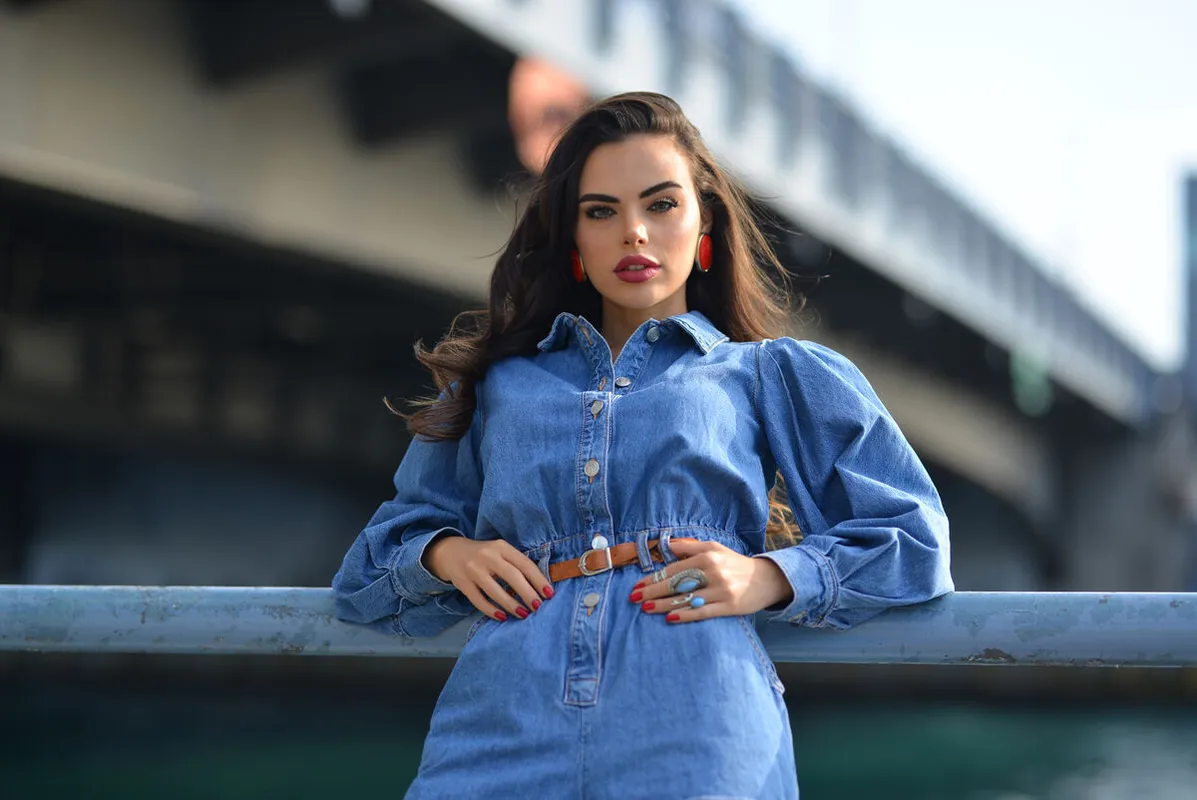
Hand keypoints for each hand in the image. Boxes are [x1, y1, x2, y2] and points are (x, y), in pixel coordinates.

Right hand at [424, 535, 553, 621]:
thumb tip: (539, 586)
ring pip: (495, 591)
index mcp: (501, 547)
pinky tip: (503, 616)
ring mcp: (473, 570)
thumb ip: (516, 563)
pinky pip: (479, 601)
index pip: (524, 564)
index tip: (549, 594)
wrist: (451, 552)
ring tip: (524, 614)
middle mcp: (487, 556)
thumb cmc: (484, 555)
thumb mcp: (500, 551)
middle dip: (528, 593)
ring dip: (512, 605)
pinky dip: (492, 610)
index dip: (538, 580)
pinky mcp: (463, 584)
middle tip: (538, 607)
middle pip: (512, 576)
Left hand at [628, 538, 792, 622]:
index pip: (674, 568)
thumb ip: (689, 546)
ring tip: (646, 609)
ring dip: (663, 605)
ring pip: (687, 599)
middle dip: (653, 591)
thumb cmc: (734, 563)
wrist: (765, 579)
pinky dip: (686, 615)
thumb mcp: (714, 548)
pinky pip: (703, 612)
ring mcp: (721, 590)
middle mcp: (713, 572)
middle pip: (677, 583)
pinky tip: (670, 618)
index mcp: (707, 556)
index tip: (637, 585)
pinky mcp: (729, 606)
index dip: (653, 577)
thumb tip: (665, 544)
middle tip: (634, 598)